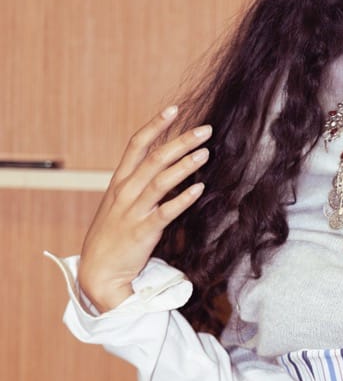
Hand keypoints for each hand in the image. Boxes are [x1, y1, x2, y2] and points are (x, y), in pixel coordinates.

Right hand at [78, 107, 211, 311]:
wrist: (98, 271)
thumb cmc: (112, 236)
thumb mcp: (119, 203)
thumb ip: (138, 183)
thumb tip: (162, 163)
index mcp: (119, 182)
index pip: (137, 145)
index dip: (155, 125)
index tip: (175, 109)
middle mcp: (125, 192)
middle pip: (154, 158)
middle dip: (181, 141)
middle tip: (206, 130)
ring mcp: (133, 211)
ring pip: (160, 181)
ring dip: (184, 165)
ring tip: (205, 153)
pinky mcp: (143, 232)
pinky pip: (165, 212)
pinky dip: (183, 200)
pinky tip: (200, 189)